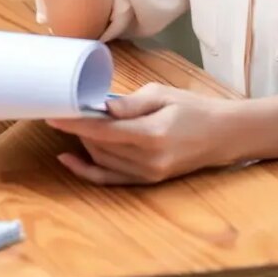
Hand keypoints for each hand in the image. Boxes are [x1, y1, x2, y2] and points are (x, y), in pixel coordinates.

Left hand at [47, 84, 243, 184]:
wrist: (223, 135)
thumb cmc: (194, 108)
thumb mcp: (164, 95)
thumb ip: (131, 103)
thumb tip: (102, 107)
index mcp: (153, 134)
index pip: (104, 131)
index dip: (76, 123)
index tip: (54, 114)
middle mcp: (148, 160)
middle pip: (99, 146)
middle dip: (79, 129)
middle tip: (67, 109)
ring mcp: (148, 174)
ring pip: (102, 160)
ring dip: (84, 143)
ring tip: (78, 123)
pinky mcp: (148, 181)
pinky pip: (110, 178)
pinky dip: (87, 170)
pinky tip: (68, 159)